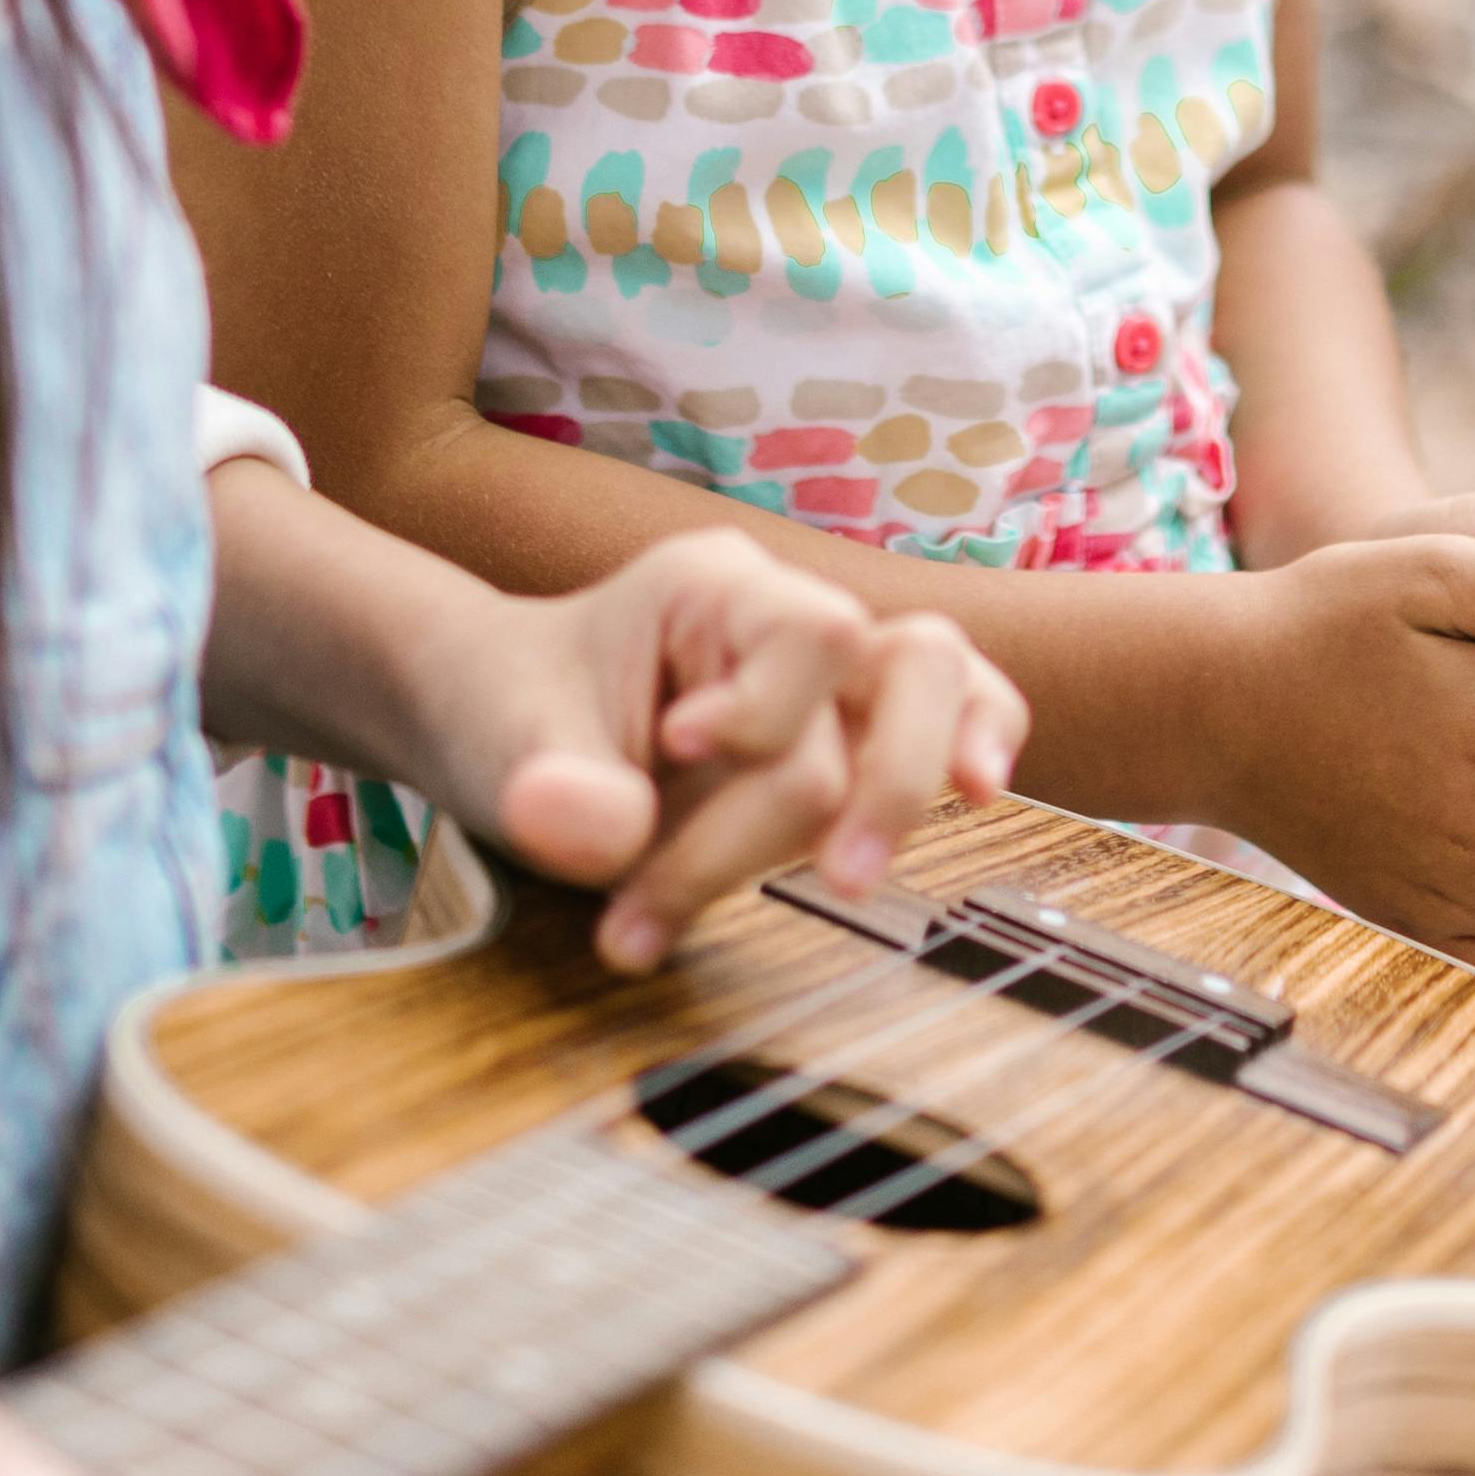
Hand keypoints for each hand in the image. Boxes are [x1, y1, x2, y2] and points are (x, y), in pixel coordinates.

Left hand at [405, 527, 1023, 974]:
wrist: (495, 722)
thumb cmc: (506, 715)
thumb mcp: (498, 746)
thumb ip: (553, 790)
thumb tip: (607, 834)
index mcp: (710, 587)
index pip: (811, 635)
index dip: (769, 715)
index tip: (674, 755)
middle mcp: (785, 616)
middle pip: (905, 664)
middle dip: (865, 789)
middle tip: (826, 888)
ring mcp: (825, 675)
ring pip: (947, 681)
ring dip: (910, 791)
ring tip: (851, 882)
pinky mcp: (844, 732)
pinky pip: (956, 713)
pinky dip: (974, 747)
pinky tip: (979, 794)